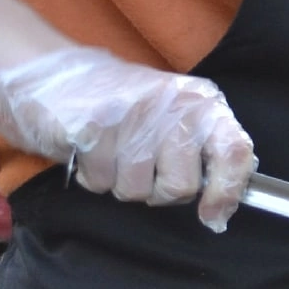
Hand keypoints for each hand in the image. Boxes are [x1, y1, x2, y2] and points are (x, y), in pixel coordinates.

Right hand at [0, 46, 254, 229]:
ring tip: (110, 151)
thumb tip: (223, 207)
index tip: (214, 216)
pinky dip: (92, 177)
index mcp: (201, 102)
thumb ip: (201, 153)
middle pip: (181, 186)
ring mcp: (134, 113)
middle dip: (156, 190)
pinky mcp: (94, 125)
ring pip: (136, 190)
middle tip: (139, 165)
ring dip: (119, 183)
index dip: (227, 192)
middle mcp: (174, 104)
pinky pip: (101, 182)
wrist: (53, 71)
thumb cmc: (120, 104)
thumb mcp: (172, 118)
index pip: (235, 151)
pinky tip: (89, 149)